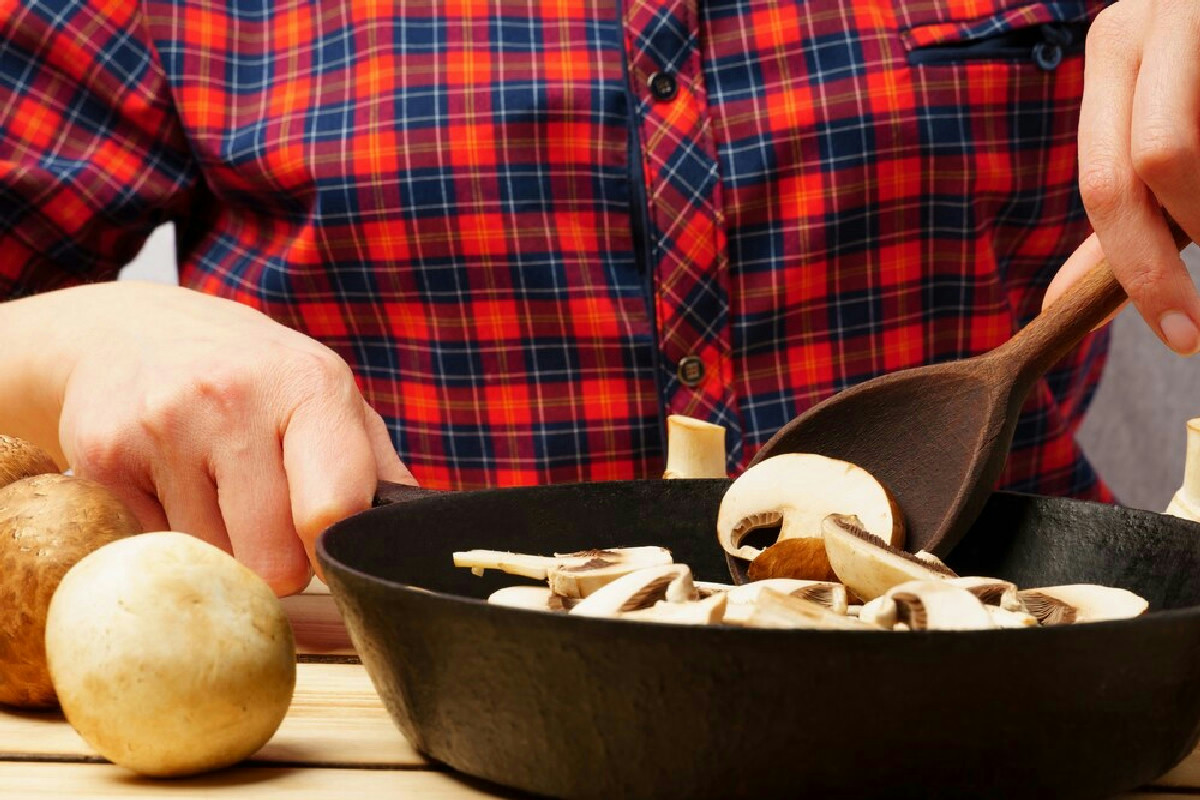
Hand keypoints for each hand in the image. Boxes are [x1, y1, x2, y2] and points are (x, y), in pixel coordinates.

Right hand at [17, 281, 412, 594]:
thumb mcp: (326, 399)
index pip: (333, 508)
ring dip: (219, 548)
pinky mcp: (102, 456)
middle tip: (267, 517)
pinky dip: (166, 537)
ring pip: (212, 564)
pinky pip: (154, 551)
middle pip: (273, 561)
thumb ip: (376, 468)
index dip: (335, 551)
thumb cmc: (254, 379)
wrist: (129, 333)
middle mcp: (233, 398)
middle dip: (277, 561)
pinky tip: (170, 485)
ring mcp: (162, 425)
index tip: (328, 549)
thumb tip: (412, 533)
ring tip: (214, 489)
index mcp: (310, 386)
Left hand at [1044, 0, 1199, 352]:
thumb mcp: (1160, 122)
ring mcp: (1197, 8)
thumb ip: (1121, 211)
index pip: (1106, 184)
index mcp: (1112, 52)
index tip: (1184, 336)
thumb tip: (1058, 305)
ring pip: (1193, 151)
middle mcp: (1146, 21)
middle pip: (1156, 164)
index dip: (1141, 270)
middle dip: (1187, 240)